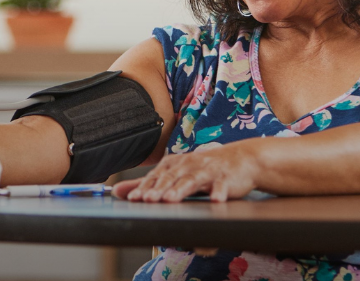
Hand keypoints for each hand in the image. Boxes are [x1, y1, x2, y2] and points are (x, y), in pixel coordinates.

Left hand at [113, 145, 258, 202]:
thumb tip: (117, 191)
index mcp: (175, 164)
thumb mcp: (176, 173)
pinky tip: (215, 200)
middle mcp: (189, 164)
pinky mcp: (226, 177)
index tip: (133, 198)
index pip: (156, 176)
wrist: (241, 159)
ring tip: (171, 200)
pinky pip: (221, 186)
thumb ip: (148, 184)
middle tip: (148, 200)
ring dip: (181, 189)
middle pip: (171, 178)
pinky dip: (218, 192)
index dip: (144, 187)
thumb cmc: (205, 169)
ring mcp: (208, 170)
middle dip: (159, 189)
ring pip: (192, 180)